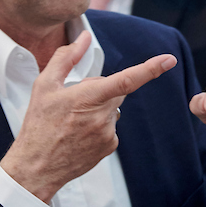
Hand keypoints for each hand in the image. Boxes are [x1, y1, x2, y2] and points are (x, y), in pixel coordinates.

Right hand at [1, 31, 176, 201]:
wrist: (36, 168)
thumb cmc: (38, 125)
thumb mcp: (44, 86)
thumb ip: (66, 58)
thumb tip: (84, 38)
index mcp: (88, 98)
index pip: (126, 79)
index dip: (150, 69)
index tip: (168, 60)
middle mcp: (102, 116)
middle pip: (114, 90)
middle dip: (99, 90)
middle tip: (73, 103)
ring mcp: (108, 133)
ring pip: (111, 109)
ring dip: (98, 109)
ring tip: (72, 122)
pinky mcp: (110, 147)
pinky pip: (110, 127)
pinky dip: (98, 126)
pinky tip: (78, 134)